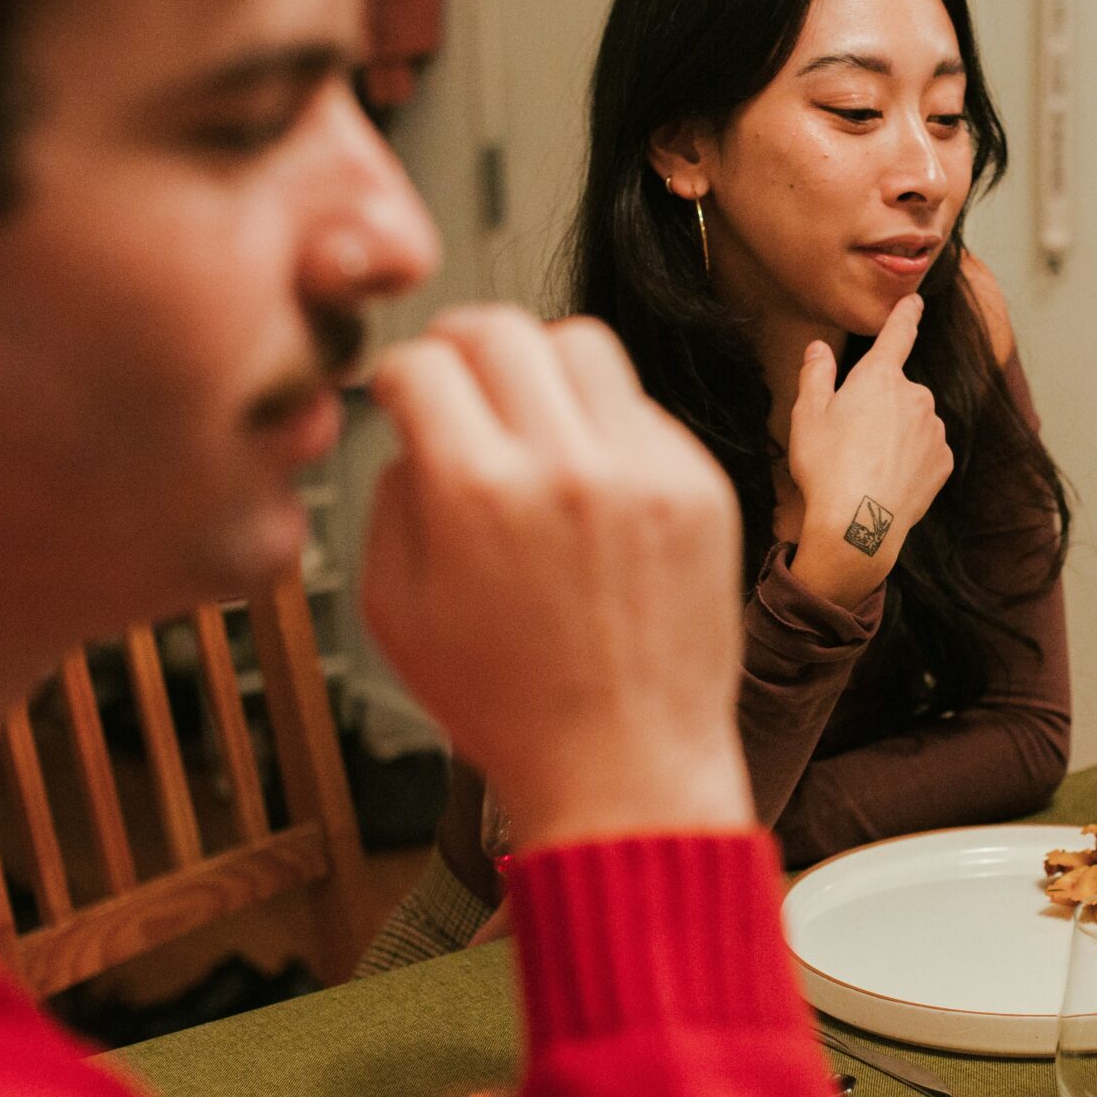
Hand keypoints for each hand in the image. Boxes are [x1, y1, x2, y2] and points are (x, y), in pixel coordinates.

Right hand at [362, 307, 752, 850]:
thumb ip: (395, 497)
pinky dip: (603, 426)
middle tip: (454, 372)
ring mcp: (647, 471)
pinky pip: (641, 411)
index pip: (424, 363)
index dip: (397, 374)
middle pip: (502, 328)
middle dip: (461, 342)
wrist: (628, 768)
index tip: (400, 392)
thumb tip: (415, 428)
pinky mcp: (701, 487)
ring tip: (525, 412)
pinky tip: (587, 480)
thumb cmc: (510, 707)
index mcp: (481, 492)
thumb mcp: (399, 611)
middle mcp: (569, 465)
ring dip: (540, 365)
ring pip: (584, 346)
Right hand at [785, 294, 953, 606]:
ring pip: (912, 422)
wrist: (858, 524)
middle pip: (897, 391)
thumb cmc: (826, 466)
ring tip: (865, 465)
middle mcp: (916, 395)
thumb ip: (816, 374)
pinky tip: (886, 480)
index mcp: (880, 377)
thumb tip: (819, 348)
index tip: (916, 302)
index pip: (898, 334)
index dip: (906, 315)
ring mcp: (933, 429)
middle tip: (849, 439)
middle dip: (879, 407)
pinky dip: (910, 460)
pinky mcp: (943, 461)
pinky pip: (926, 451)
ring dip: (895, 435)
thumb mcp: (808, 415)